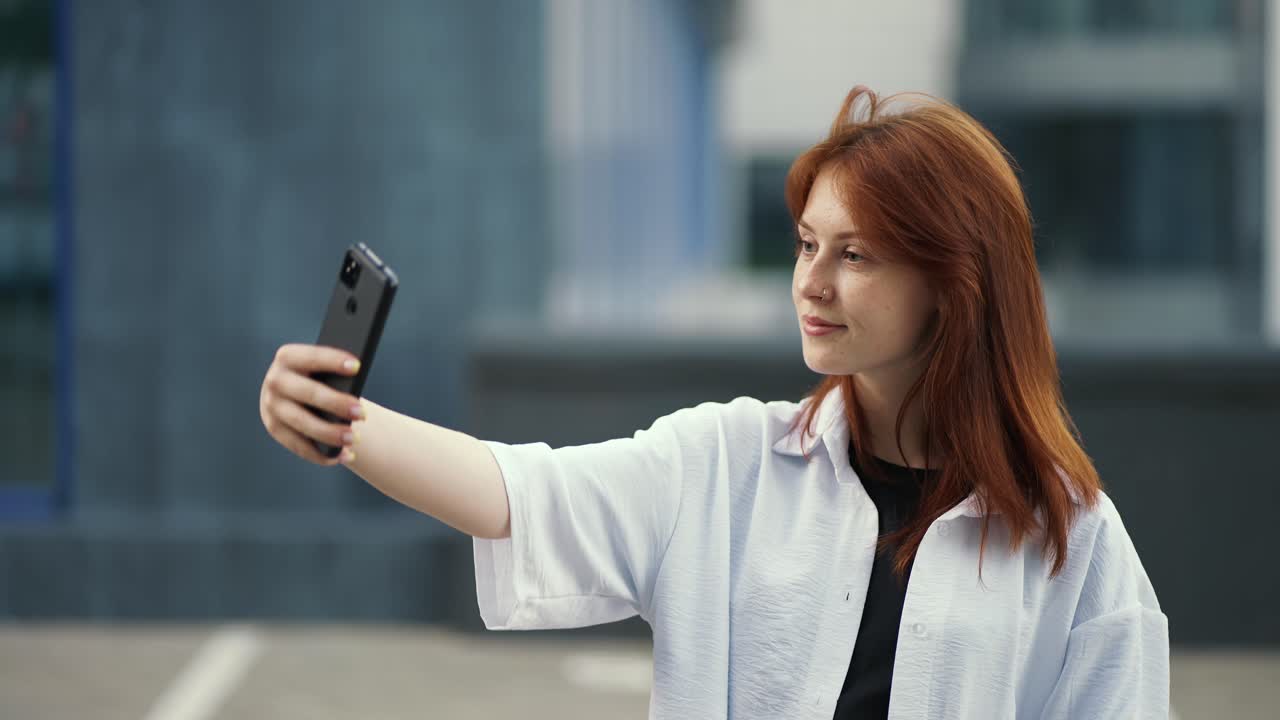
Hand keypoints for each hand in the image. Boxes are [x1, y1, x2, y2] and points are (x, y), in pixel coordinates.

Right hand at [259, 343, 363, 464]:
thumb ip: (335, 376)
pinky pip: (298, 445)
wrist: (293, 392)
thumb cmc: (319, 377)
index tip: (357, 366)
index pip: (311, 357)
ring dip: (330, 433)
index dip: (333, 360)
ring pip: (302, 422)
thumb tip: (354, 396)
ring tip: (354, 439)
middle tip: (362, 414)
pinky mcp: (274, 428)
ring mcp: (271, 406)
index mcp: (288, 357)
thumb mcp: (322, 369)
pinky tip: (344, 455)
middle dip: (337, 403)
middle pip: (308, 393)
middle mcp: (275, 380)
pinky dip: (321, 454)